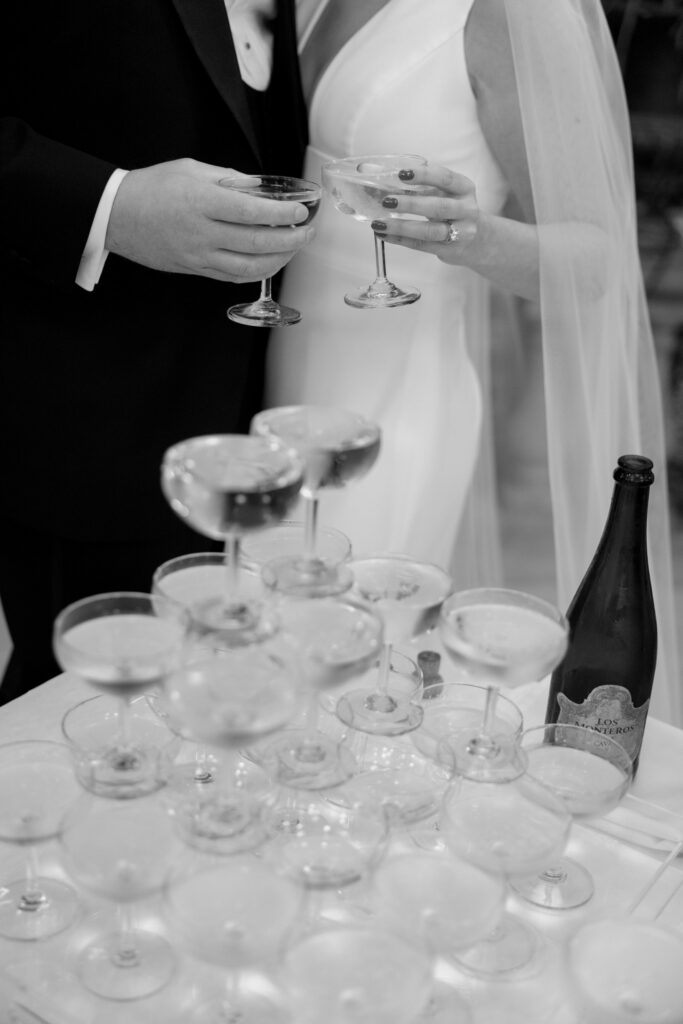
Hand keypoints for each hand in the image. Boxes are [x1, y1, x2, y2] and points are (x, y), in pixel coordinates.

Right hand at [105, 158, 314, 281]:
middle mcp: (202, 233)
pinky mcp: (195, 269)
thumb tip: (260, 190)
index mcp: (202, 202)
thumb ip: (229, 180)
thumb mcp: (191, 170)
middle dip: (290, 239)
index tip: (301, 211)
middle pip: (257, 242)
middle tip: (308, 231)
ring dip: (279, 259)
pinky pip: (233, 276)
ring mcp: (198, 256)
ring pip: (249, 266)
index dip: (282, 214)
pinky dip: (258, 271)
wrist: (116, 215)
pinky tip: (271, 261)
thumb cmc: (152, 188)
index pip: (252, 212)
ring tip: (294, 248)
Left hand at [369, 163, 479, 263]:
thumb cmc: (454, 211)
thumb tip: (383, 184)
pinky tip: (385, 234)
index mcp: (464, 188)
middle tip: (387, 201)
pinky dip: (401, 239)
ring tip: (379, 223)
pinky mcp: (450, 250)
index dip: (424, 175)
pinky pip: (422, 245)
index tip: (402, 174)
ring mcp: (460, 233)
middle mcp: (466, 210)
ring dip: (402, 227)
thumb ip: (424, 188)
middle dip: (410, 204)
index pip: (445, 178)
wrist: (479, 240)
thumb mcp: (447, 194)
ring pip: (430, 231)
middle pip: (438, 207)